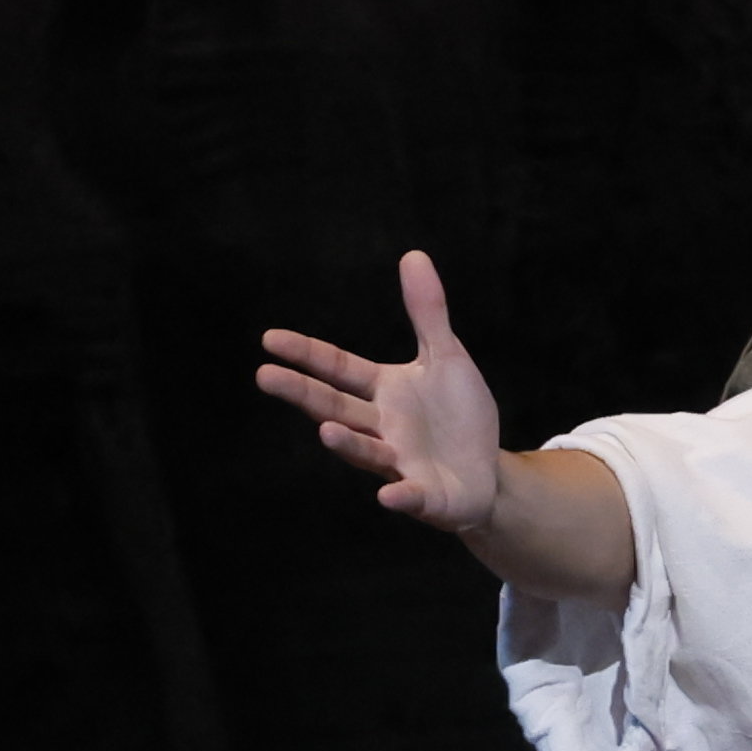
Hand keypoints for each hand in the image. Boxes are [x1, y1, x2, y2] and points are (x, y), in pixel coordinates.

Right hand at [258, 249, 507, 531]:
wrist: (487, 473)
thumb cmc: (458, 415)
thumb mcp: (446, 357)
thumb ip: (427, 313)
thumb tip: (414, 254)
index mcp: (383, 390)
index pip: (337, 367)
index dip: (306, 354)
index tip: (269, 339)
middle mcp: (381, 427)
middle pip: (335, 407)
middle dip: (302, 393)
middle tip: (264, 376)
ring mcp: (400, 463)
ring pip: (367, 452)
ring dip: (347, 443)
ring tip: (325, 431)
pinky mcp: (426, 496)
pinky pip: (411, 496)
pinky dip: (400, 496)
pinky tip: (388, 495)